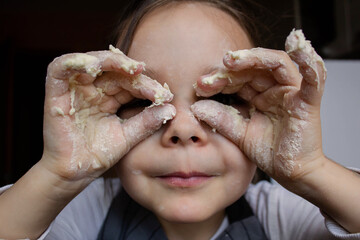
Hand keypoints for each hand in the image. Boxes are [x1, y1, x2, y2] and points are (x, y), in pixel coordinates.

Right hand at [42, 46, 174, 180]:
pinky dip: (74, 62)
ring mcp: (75, 89)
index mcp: (110, 99)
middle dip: (131, 71)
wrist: (75, 174)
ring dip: (108, 60)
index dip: (146, 86)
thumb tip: (171, 109)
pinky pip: (60, 69)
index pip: (129, 84)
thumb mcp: (127, 136)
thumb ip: (146, 121)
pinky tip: (93, 65)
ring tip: (129, 67)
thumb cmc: (99, 154)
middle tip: (147, 74)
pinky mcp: (56, 91)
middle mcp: (93, 90)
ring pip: (90, 62)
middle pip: (113, 71)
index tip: (165, 94)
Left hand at [191, 30, 326, 181]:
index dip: (219, 79)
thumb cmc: (268, 150)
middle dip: (231, 70)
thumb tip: (195, 107)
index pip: (239, 78)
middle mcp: (274, 89)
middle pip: (254, 68)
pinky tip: (300, 47)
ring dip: (256, 57)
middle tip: (209, 77)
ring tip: (232, 59)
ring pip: (277, 64)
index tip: (200, 86)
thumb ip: (221, 119)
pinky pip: (314, 80)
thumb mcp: (238, 133)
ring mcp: (291, 93)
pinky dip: (310, 63)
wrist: (291, 172)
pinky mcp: (307, 103)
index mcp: (258, 94)